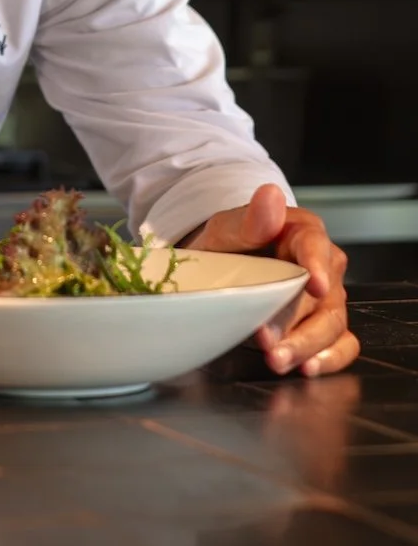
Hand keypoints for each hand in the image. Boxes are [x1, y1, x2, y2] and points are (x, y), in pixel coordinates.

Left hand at [182, 183, 358, 377]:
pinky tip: (307, 367)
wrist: (221, 268)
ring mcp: (328, 298)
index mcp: (301, 231)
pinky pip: (340, 344)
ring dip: (305, 346)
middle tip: (266, 339)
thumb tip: (270, 195)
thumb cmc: (227, 245)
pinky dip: (328, 359)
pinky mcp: (326, 326)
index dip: (316, 265)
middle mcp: (323, 264)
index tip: (314, 285)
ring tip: (278, 359)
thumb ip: (249, 218)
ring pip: (332, 324)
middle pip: (321, 295)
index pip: (315, 245)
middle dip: (294, 320)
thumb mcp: (227, 228)